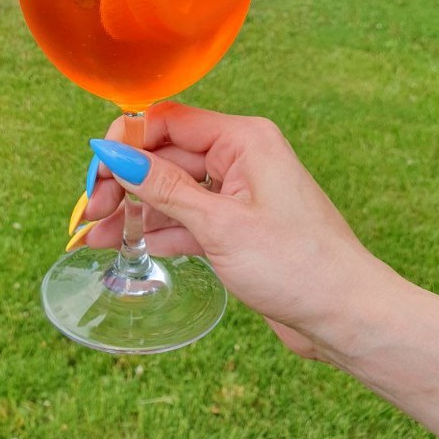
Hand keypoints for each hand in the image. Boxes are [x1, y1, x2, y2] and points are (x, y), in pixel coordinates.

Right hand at [83, 101, 384, 359]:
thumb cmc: (297, 265)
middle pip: (166, 156)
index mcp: (244, 139)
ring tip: (95, 237)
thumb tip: (114, 153)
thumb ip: (163, 187)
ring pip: (173, 190)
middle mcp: (241, 158)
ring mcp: (239, 193)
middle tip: (91, 212)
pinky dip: (160, 231)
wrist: (348, 317)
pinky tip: (130, 245)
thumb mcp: (220, 224)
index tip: (96, 173)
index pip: (168, 121)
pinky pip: (189, 218)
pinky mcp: (239, 227)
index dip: (126, 142)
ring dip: (135, 211)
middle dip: (124, 182)